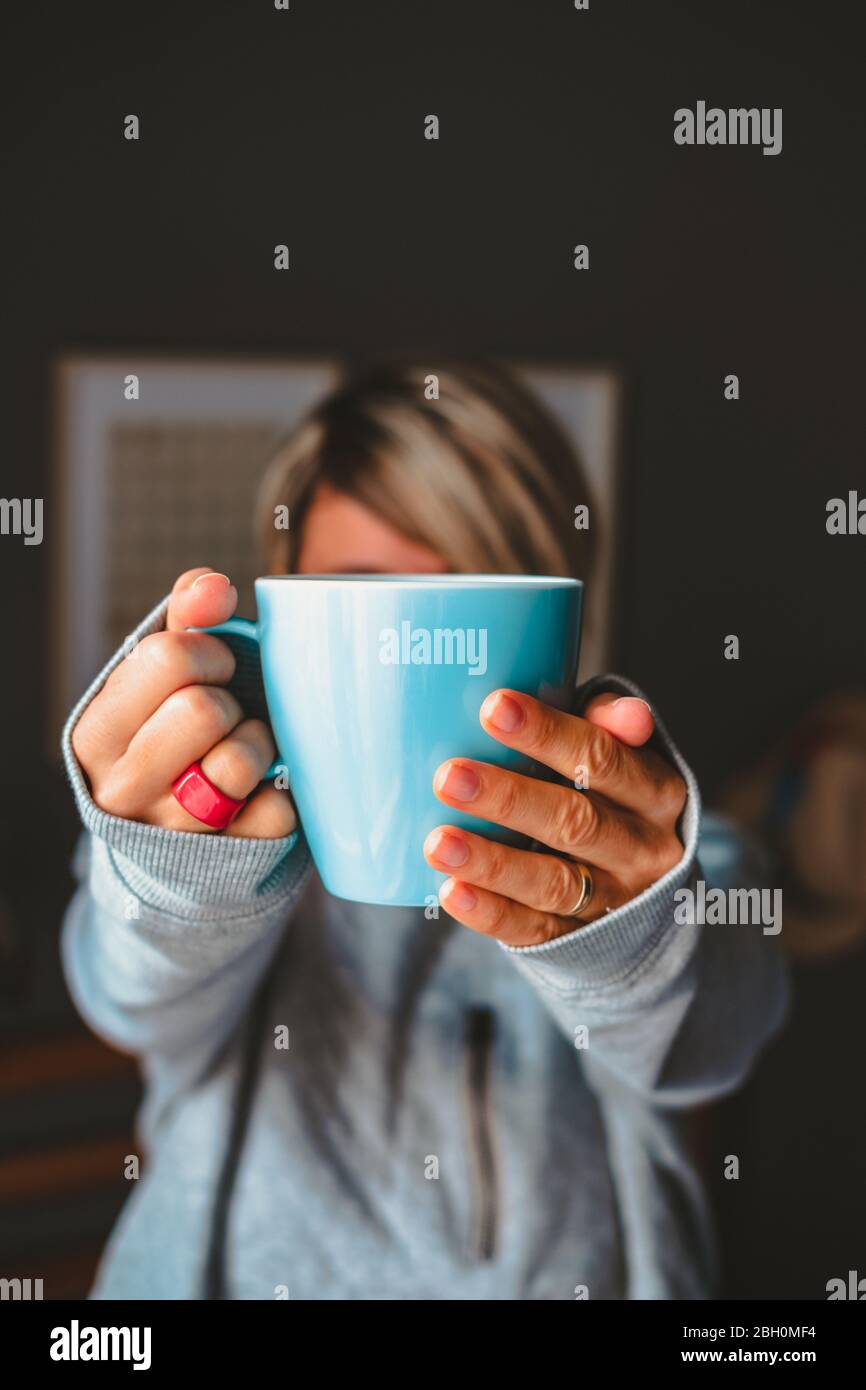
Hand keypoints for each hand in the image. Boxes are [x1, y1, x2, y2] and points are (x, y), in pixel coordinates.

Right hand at [71, 568, 296, 837]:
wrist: (169, 843)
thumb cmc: (167, 733)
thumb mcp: (158, 677)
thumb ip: (184, 618)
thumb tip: (214, 588)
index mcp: (95, 733)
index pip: (167, 656)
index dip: (208, 652)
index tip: (211, 669)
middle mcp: (122, 788)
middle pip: (204, 708)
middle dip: (228, 700)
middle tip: (226, 712)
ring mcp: (172, 833)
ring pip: (239, 761)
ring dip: (257, 743)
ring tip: (242, 749)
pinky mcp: (224, 861)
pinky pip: (279, 810)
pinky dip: (282, 791)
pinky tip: (261, 790)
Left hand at [423, 689, 686, 944]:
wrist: (648, 887)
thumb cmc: (610, 795)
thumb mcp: (624, 755)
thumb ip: (612, 727)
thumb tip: (627, 713)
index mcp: (656, 793)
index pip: (603, 759)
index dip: (548, 734)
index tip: (492, 707)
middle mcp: (642, 850)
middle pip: (575, 822)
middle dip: (508, 798)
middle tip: (448, 776)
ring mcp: (613, 901)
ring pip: (552, 882)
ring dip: (492, 862)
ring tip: (438, 842)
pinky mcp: (578, 940)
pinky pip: (533, 929)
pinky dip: (491, 912)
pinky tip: (451, 892)